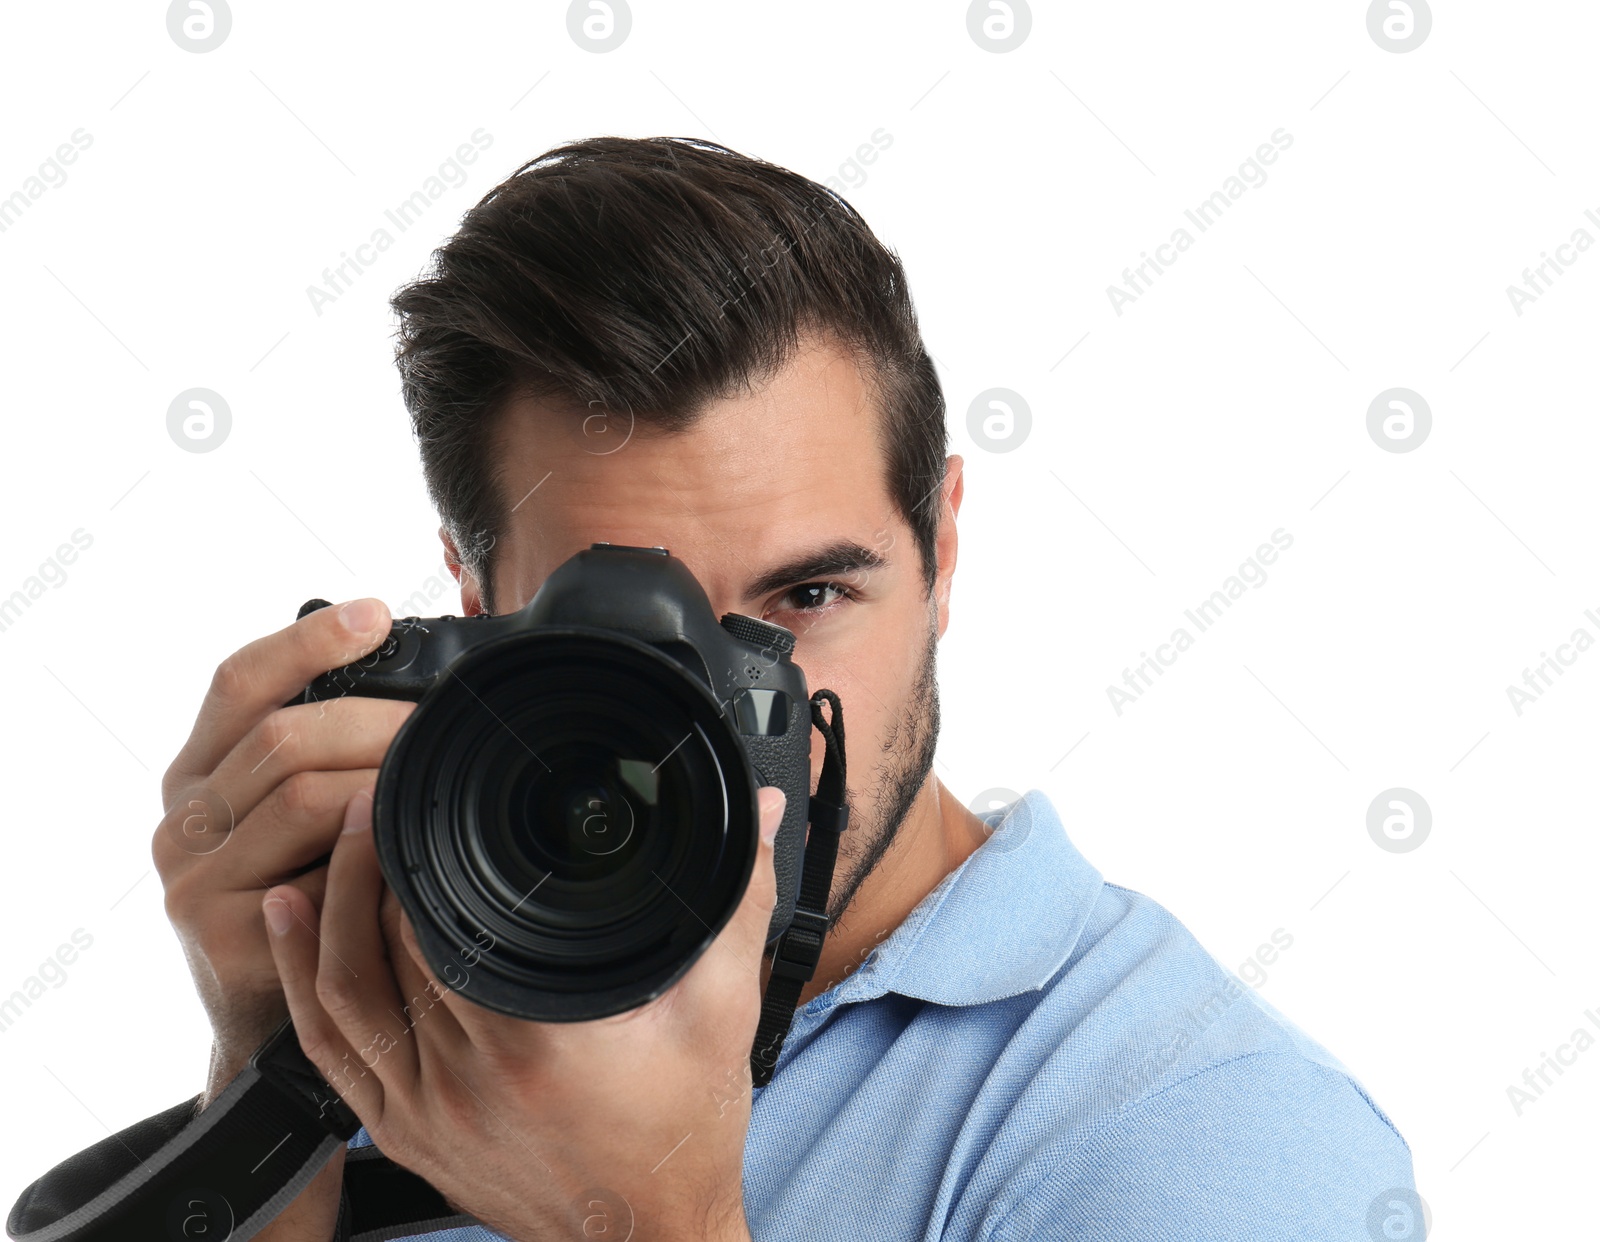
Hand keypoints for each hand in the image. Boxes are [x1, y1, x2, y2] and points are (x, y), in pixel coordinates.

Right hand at [151, 601, 411, 1234]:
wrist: (276, 1020)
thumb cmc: (313, 899)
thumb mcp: (308, 819)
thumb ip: (331, 756)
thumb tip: (419, 676)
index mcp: (201, 772)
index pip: (239, 681)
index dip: (308, 640)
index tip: (379, 614)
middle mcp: (184, 816)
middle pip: (285, 734)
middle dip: (377, 718)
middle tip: (445, 722)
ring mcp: (196, 875)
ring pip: (304, 792)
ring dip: (384, 777)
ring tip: (440, 777)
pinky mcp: (222, 929)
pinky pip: (317, 863)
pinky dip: (373, 844)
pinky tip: (413, 838)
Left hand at [263, 784, 786, 1241]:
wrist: (647, 1240)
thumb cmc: (685, 1132)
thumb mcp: (724, 1008)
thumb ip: (738, 898)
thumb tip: (760, 813)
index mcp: (538, 1037)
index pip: (447, 918)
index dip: (421, 844)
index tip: (418, 787)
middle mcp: (467, 1076)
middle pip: (386, 940)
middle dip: (375, 855)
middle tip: (378, 788)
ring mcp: (424, 1111)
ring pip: (342, 986)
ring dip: (330, 903)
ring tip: (337, 833)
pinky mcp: (402, 1132)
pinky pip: (328, 1049)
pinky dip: (302, 977)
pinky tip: (291, 918)